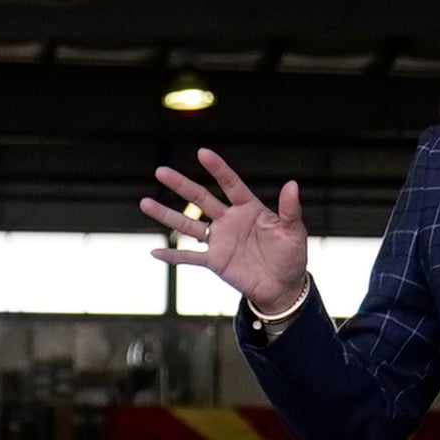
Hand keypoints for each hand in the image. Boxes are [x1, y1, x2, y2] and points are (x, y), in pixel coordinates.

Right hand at [137, 148, 312, 317]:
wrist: (283, 286)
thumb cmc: (291, 256)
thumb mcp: (294, 231)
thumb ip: (290, 209)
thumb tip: (292, 184)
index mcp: (249, 209)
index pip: (230, 184)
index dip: (217, 169)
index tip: (202, 153)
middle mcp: (229, 221)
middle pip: (201, 199)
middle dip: (181, 185)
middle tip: (161, 171)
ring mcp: (219, 241)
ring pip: (188, 225)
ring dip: (167, 215)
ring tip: (145, 202)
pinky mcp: (215, 261)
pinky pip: (189, 257)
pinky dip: (172, 255)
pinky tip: (154, 252)